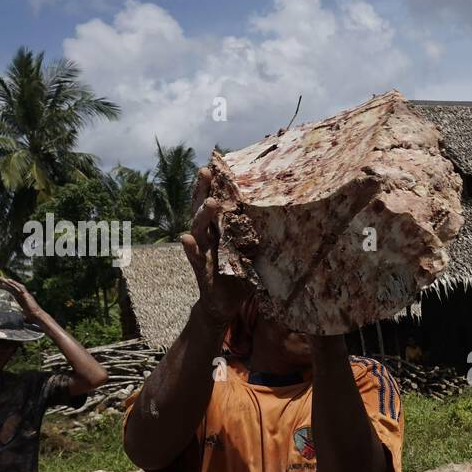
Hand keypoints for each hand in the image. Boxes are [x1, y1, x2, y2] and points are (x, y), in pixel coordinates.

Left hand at [0, 277, 43, 319]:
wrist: (37, 316)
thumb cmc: (30, 318)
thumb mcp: (19, 316)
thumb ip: (14, 315)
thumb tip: (7, 321)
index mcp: (20, 300)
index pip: (10, 292)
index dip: (4, 289)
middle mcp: (22, 296)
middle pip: (11, 288)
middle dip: (3, 284)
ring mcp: (25, 294)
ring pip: (15, 286)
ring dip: (8, 282)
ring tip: (0, 278)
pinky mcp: (26, 295)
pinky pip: (20, 287)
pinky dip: (14, 283)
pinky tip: (9, 280)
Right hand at [181, 167, 254, 325]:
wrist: (226, 305)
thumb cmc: (240, 277)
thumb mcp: (253, 254)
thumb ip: (259, 237)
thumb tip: (284, 218)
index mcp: (220, 232)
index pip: (216, 204)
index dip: (214, 186)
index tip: (214, 165)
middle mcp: (208, 239)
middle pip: (202, 210)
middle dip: (203, 191)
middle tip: (206, 172)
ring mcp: (203, 254)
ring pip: (199, 230)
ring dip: (203, 216)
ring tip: (210, 203)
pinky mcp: (201, 272)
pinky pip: (195, 258)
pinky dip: (190, 249)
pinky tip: (186, 238)